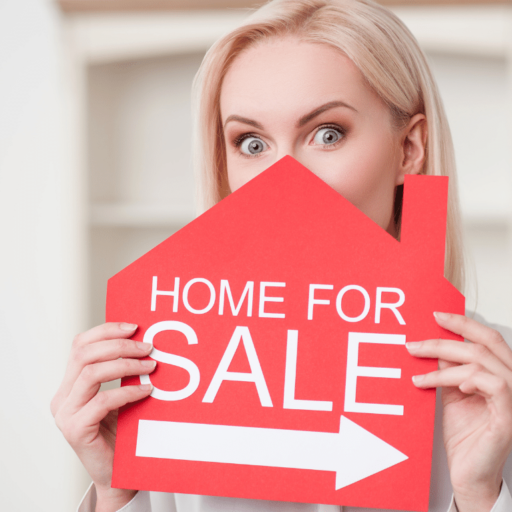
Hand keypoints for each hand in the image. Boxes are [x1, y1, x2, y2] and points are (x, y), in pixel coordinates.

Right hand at [51, 323, 154, 511]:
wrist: (118, 473)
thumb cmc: (122, 431)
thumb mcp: (119, 395)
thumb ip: (120, 371)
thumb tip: (144, 339)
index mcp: (70, 384)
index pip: (80, 345)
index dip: (106, 330)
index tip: (134, 326)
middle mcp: (62, 397)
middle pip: (84, 354)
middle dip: (119, 345)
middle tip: (148, 346)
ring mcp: (66, 414)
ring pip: (91, 373)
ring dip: (125, 365)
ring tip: (150, 365)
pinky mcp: (76, 430)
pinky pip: (102, 401)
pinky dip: (127, 391)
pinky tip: (147, 390)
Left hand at [406, 313, 511, 511]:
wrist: (469, 474)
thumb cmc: (465, 437)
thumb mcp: (452, 395)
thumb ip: (448, 371)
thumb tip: (433, 347)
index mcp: (499, 374)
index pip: (488, 339)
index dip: (464, 324)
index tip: (435, 316)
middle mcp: (511, 382)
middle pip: (483, 345)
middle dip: (444, 341)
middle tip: (414, 345)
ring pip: (481, 363)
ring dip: (443, 366)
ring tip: (419, 378)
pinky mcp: (509, 417)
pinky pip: (495, 385)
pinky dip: (470, 380)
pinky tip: (455, 387)